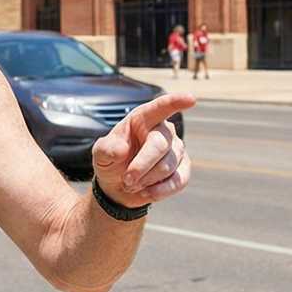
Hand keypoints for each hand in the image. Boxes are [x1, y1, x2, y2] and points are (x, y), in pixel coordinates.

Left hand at [91, 93, 194, 208]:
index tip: (190, 99)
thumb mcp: (101, 154)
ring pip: (167, 166)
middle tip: (126, 180)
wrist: (119, 186)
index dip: (175, 102)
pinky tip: (146, 193)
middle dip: (141, 166)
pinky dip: (160, 191)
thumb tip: (121, 150)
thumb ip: (107, 149)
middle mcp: (163, 131)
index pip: (160, 108)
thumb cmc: (111, 161)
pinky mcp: (183, 168)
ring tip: (131, 184)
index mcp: (143, 119)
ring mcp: (176, 149)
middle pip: (159, 145)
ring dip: (146, 180)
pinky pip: (179, 180)